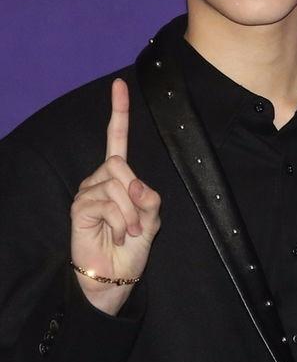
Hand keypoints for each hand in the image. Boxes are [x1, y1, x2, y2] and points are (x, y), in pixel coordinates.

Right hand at [70, 78, 160, 314]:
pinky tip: (116, 235)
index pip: (117, 138)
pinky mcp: (79, 207)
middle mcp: (100, 179)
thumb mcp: (151, 219)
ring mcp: (87, 192)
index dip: (119, 111)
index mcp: (119, 176)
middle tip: (137, 222)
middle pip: (120, 163)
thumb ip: (149, 197)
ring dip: (130, 212)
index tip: (119, 85)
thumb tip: (134, 182)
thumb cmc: (132, 247)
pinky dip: (119, 220)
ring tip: (127, 232)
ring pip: (116, 183)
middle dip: (136, 194)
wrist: (115, 277)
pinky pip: (107, 201)